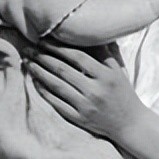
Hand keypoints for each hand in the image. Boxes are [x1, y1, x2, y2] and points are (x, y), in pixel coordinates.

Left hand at [27, 44, 146, 142]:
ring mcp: (86, 106)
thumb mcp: (118, 72)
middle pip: (63, 70)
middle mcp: (96, 90)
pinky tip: (35, 81)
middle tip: (29, 49)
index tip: (43, 40)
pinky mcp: (79, 118)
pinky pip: (56, 102)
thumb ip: (105, 54)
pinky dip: (43, 90)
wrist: (130, 124)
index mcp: (106, 76)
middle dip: (42, 57)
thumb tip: (89, 34)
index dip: (58, 47)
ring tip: (28, 62)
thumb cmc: (123, 94)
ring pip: (56, 85)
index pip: (78, 57)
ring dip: (39, 72)